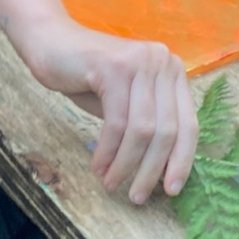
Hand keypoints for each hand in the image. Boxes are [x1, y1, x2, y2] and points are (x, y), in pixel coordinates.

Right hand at [0, 0, 195, 203]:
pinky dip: (108, 151)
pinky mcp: (114, 67)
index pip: (189, 124)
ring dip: (127, 165)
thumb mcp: (126, 103)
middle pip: (168, 130)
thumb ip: (147, 127)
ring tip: (111, 183)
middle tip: (137, 196)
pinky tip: (99, 166)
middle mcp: (162, 63)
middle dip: (151, 170)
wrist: (50, 43)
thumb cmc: (88, 78)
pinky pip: (117, 122)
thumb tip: (161, 173)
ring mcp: (140, 62)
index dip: (182, 161)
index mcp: (173, 72)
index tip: (170, 191)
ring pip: (143, 130)